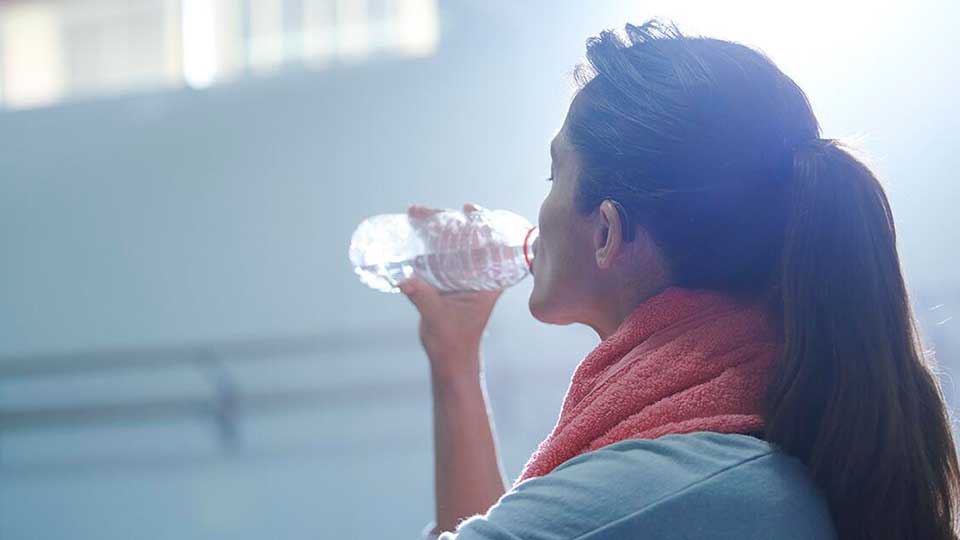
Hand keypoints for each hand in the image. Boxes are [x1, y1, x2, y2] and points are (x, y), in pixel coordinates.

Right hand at [398, 203, 504, 377]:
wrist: (449, 358)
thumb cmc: (453, 340)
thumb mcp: (437, 317)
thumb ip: (423, 298)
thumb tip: (405, 282)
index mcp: (488, 281)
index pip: (491, 244)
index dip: (482, 222)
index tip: (468, 208)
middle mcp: (478, 275)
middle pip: (467, 239)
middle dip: (448, 221)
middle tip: (426, 211)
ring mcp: (462, 277)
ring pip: (451, 246)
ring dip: (435, 230)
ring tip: (416, 215)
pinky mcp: (447, 282)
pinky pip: (438, 257)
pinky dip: (426, 245)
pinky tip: (412, 232)